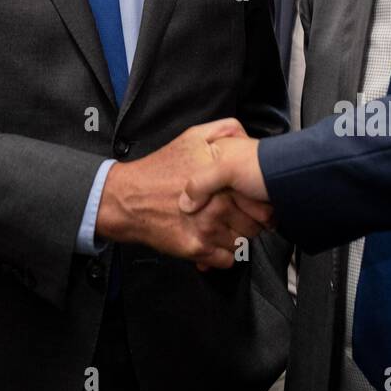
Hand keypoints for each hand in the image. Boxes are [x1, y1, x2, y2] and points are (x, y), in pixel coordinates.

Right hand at [96, 119, 268, 269]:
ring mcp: (208, 229)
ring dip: (237, 237)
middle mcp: (217, 205)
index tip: (254, 201)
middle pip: (256, 224)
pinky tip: (213, 240)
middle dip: (251, 221)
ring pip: (243, 243)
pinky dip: (223, 253)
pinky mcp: (197, 249)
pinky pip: (227, 259)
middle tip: (237, 215)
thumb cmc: (159, 169)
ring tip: (222, 226)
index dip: (261, 202)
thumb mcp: (192, 136)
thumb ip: (225, 130)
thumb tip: (248, 137)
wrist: (127, 198)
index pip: (263, 200)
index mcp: (222, 178)